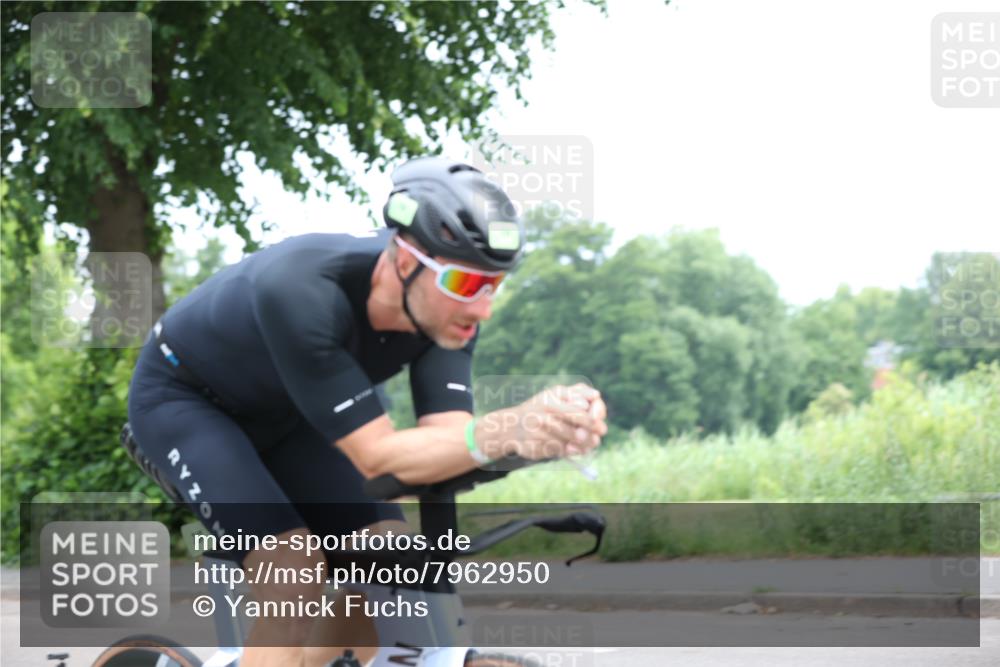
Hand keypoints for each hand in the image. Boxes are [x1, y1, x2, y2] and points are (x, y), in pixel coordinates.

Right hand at [477, 383, 607, 460]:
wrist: (511, 426)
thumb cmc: (540, 408)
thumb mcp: (556, 394)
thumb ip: (578, 392)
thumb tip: (596, 395)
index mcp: (550, 402)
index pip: (579, 412)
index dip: (593, 420)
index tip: (601, 426)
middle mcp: (542, 418)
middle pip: (575, 432)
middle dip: (589, 438)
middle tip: (597, 440)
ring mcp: (537, 435)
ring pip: (568, 446)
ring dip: (581, 448)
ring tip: (587, 446)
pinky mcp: (534, 449)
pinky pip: (557, 453)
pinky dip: (568, 453)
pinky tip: (571, 449)